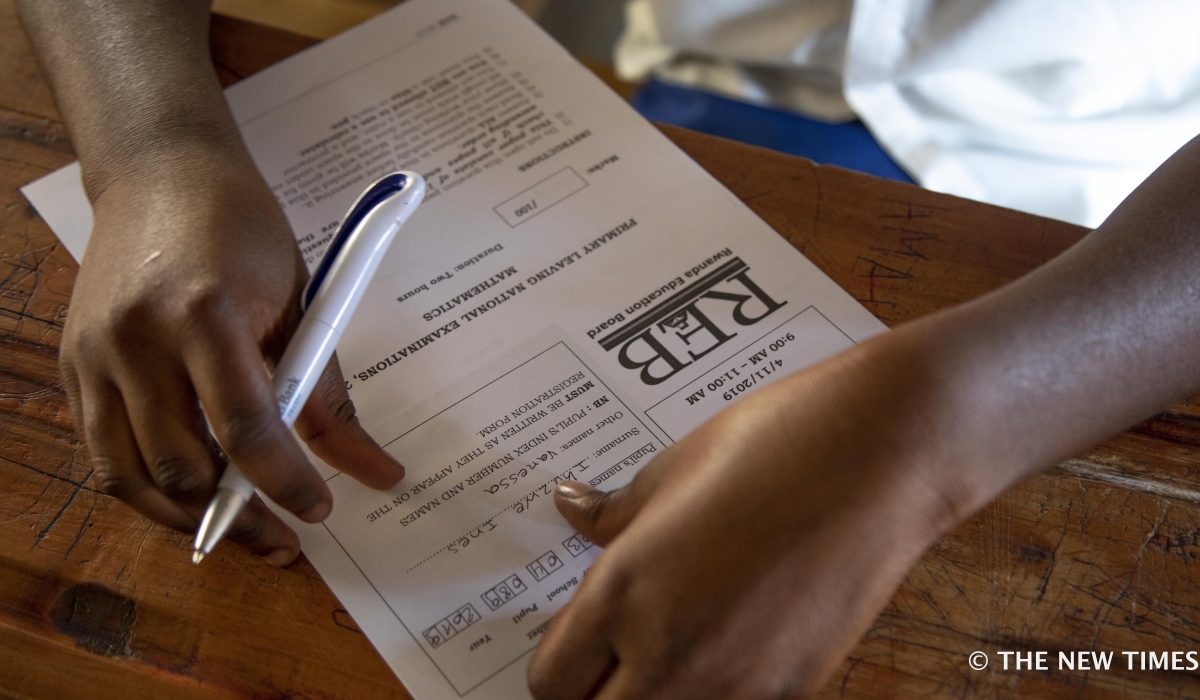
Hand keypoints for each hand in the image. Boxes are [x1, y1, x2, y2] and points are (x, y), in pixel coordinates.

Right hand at [60, 145, 403, 564]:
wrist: (161, 171)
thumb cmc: (242, 229)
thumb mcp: (300, 302)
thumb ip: (328, 393)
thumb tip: (372, 469)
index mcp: (205, 315)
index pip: (245, 428)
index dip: (284, 483)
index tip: (318, 509)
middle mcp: (137, 340)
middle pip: (180, 467)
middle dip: (237, 517)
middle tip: (284, 539)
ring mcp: (93, 355)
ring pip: (129, 477)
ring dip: (188, 519)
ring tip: (239, 531)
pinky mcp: (72, 365)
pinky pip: (101, 454)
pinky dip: (146, 488)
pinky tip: (191, 495)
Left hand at [528, 340, 961, 698]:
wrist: (882, 452)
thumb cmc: (775, 444)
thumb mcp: (672, 469)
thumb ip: (612, 513)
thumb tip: (569, 507)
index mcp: (622, 590)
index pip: (549, 680)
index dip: (556, 665)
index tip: (573, 644)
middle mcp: (670, 652)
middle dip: (594, 693)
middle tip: (610, 659)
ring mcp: (735, 684)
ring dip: (651, 697)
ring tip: (667, 654)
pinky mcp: (790, 692)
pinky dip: (710, 696)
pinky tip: (726, 650)